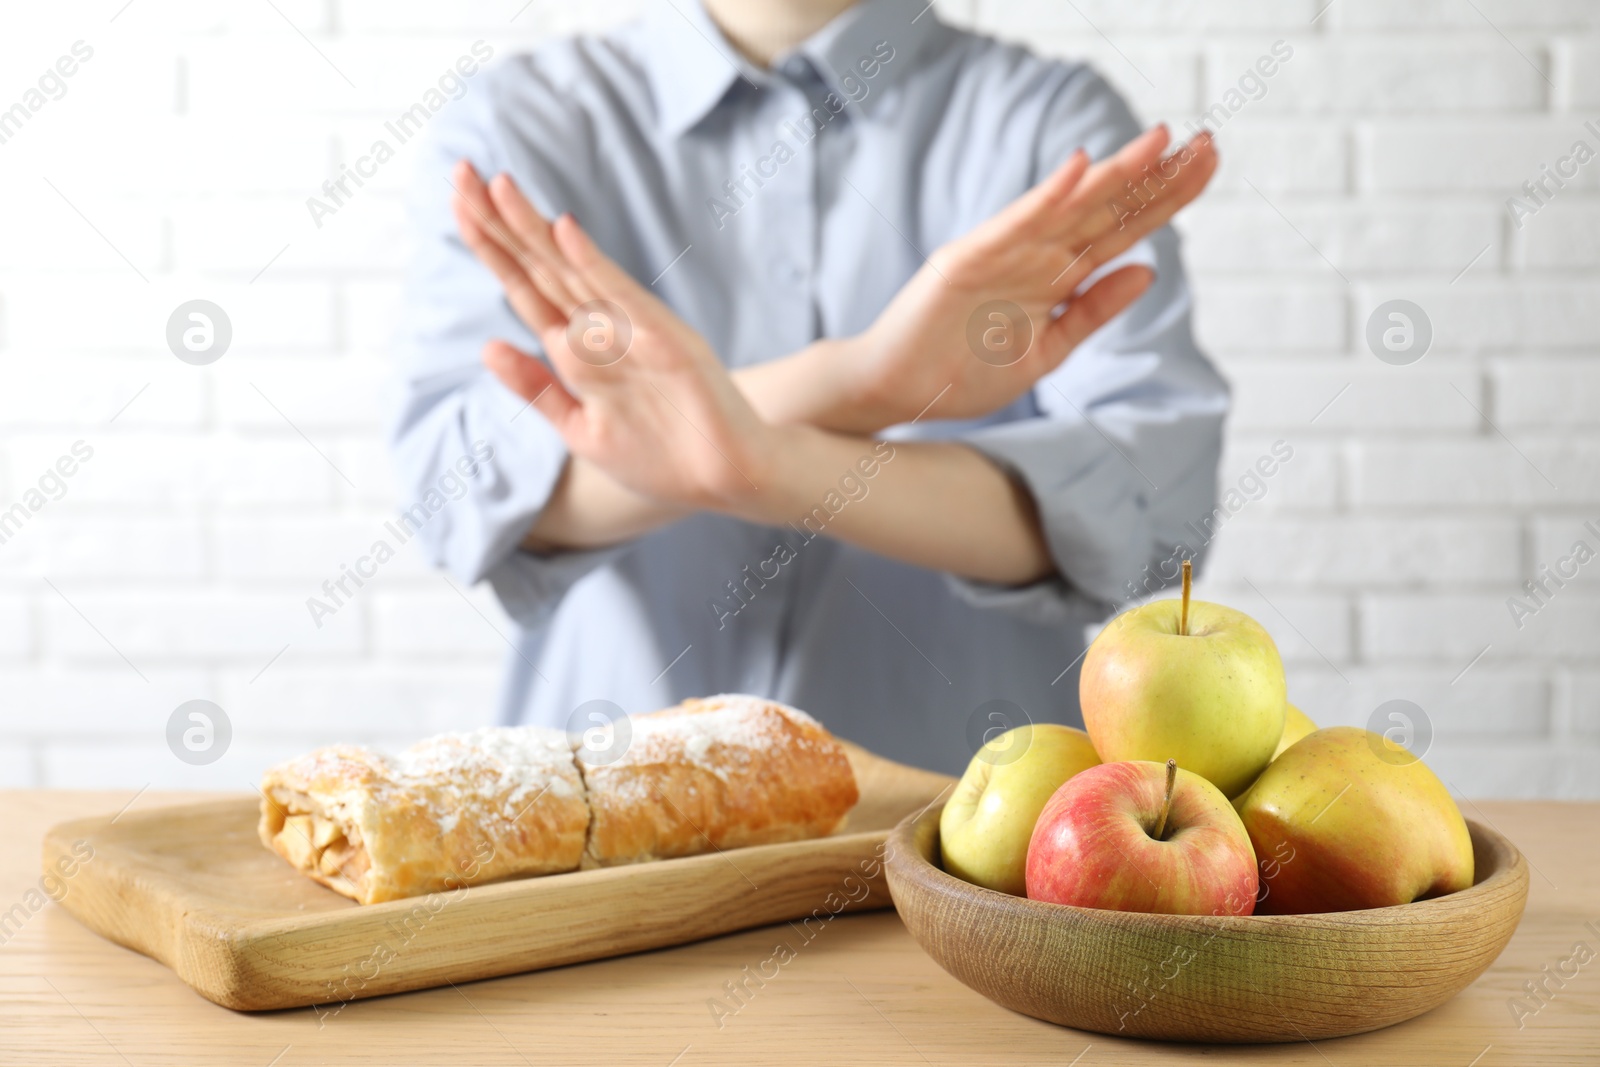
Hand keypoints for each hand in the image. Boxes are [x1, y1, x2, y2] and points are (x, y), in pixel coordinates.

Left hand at [451, 163, 774, 510]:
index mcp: (579, 351)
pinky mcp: (666, 342)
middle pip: (540, 266)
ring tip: (498, 185)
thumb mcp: (581, 429)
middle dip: (498, 223)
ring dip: (534, 230)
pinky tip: (564, 232)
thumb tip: (486, 348)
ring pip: (571, 272)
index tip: (455, 203)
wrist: (729, 479)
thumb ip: (537, 389)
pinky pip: (621, 299)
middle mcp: (603, 330)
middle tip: (460, 171)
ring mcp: (634, 332)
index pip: (525, 286)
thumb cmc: (660, 458)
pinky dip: (593, 265)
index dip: (490, 247)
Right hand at [804, 126, 1217, 432]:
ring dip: (1114, 175)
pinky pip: (1014, 225)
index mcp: (1055, 279)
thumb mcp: (1046, 352)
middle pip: (1107, 210)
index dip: (1166, 198)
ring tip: (1159, 142)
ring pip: (1070, 208)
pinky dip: (1045, 197)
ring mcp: (1002, 254)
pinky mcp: (967, 260)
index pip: (1122, 229)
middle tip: (1208, 143)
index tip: (1208, 165)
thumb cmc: (962, 374)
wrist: (896, 392)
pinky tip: (1079, 168)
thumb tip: (1148, 271)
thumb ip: (1092, 312)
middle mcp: (1035, 257)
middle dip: (1157, 177)